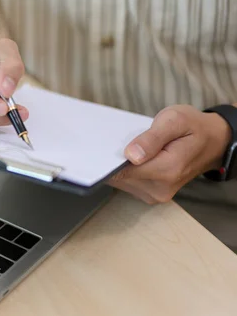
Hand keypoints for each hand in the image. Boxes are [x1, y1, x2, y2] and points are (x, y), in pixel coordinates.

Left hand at [109, 105, 231, 203]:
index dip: (109, 159)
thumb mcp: (175, 120)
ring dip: (119, 165)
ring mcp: (155, 194)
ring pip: (121, 181)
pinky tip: (132, 157)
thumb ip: (152, 138)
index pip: (123, 171)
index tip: (102, 146)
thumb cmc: (193, 128)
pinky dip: (125, 170)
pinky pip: (127, 183)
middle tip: (120, 141)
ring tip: (130, 147)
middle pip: (119, 177)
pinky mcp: (150, 194)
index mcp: (166, 170)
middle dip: (114, 160)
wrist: (213, 142)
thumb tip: (131, 155)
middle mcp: (159, 189)